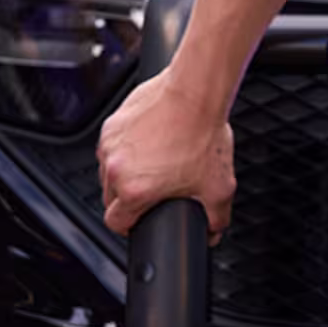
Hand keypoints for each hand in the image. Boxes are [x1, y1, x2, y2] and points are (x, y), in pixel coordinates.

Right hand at [96, 71, 236, 243]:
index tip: (140, 218)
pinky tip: (150, 142)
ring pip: (109, 170)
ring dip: (125, 172)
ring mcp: (111, 143)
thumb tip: (212, 234)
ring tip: (154, 162)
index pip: (115, 223)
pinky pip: (113, 145)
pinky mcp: (113, 122)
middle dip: (129, 198)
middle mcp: (115, 167)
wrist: (197, 93)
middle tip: (154, 188)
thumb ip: (216, 219)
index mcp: (134, 190)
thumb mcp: (219, 188)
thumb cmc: (203, 134)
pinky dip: (127, 148)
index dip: (130, 225)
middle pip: (111, 197)